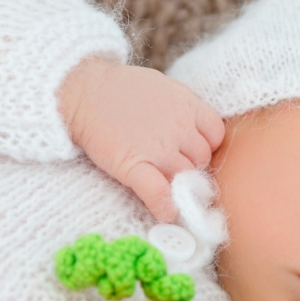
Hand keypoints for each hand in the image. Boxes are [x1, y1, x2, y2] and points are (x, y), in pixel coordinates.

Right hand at [58, 57, 224, 221]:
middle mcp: (178, 127)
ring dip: (178, 184)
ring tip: (166, 185)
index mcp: (187, 105)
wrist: (83, 91)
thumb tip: (194, 133)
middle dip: (192, 165)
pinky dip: (164, 206)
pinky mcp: (134, 166)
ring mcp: (158, 148)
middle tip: (174, 167)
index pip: (216, 134)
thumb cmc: (120, 89)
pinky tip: (166, 213)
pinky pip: (158, 193)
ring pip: (185, 176)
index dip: (207, 145)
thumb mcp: (162, 87)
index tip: (192, 149)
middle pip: (202, 159)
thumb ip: (183, 109)